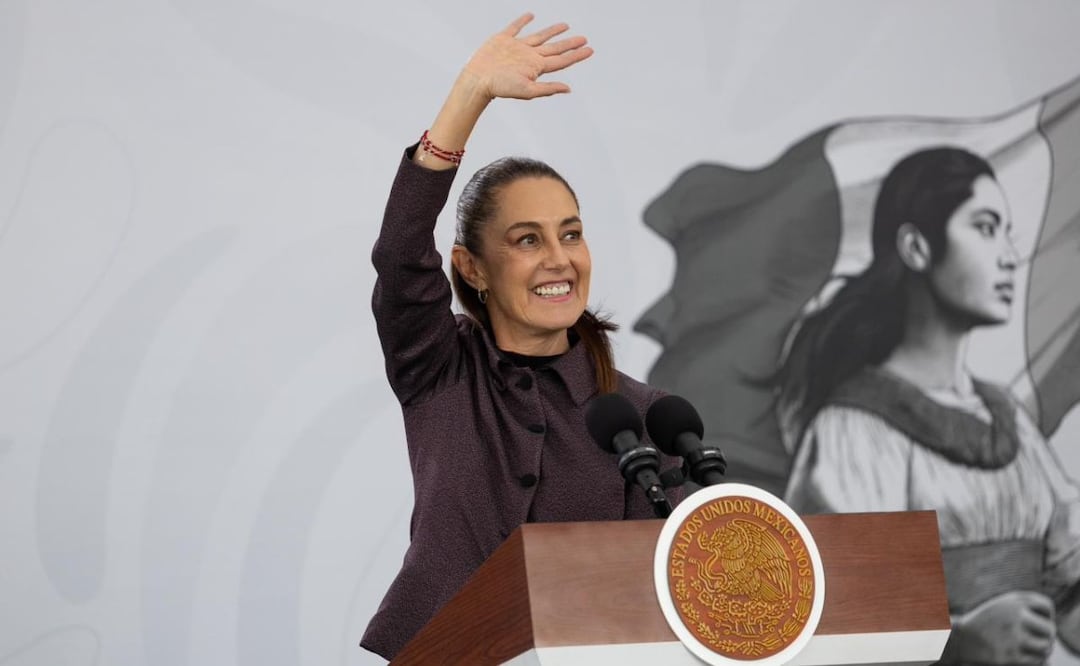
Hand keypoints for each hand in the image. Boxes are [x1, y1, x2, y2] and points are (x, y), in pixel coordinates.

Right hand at [461, 13, 592, 100]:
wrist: (478, 79)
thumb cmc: (500, 87)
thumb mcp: (527, 90)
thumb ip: (547, 89)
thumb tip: (568, 89)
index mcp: (536, 67)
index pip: (561, 60)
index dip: (576, 55)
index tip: (590, 50)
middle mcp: (529, 56)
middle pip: (554, 48)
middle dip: (569, 44)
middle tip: (584, 39)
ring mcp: (517, 47)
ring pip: (540, 37)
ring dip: (553, 31)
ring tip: (565, 26)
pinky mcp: (504, 40)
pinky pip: (516, 27)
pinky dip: (523, 21)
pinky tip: (531, 16)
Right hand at [941, 591, 1055, 663]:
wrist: (960, 639)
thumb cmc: (987, 622)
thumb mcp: (1003, 605)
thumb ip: (1026, 605)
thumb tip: (1051, 623)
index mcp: (1013, 601)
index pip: (1046, 606)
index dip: (1045, 615)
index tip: (1034, 621)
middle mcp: (1014, 616)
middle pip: (1050, 629)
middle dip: (1046, 636)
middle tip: (1035, 639)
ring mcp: (1012, 637)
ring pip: (1046, 647)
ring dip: (1042, 650)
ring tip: (1032, 648)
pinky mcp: (1010, 656)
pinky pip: (1036, 661)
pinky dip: (1033, 660)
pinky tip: (1022, 656)